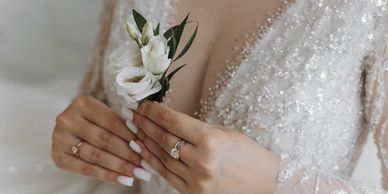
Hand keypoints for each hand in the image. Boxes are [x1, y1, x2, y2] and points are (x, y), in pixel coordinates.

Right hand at [51, 96, 150, 186]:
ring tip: (138, 173)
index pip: (112, 122)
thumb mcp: (106, 116)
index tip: (147, 147)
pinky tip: (123, 180)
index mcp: (83, 103)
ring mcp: (59, 139)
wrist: (70, 129)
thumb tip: (144, 142)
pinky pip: (86, 169)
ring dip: (120, 166)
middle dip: (128, 154)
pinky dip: (107, 175)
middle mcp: (68, 119)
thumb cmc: (95, 121)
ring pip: (96, 155)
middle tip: (145, 165)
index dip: (131, 136)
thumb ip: (123, 125)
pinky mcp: (58, 157)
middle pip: (104, 139)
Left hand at [128, 101, 280, 193]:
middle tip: (131, 115)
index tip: (141, 104)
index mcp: (211, 140)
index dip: (152, 111)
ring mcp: (196, 180)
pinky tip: (143, 151)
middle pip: (162, 138)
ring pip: (160, 157)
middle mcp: (202, 160)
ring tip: (133, 131)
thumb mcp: (222, 132)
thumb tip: (165, 121)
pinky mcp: (193, 193)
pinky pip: (166, 175)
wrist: (264, 182)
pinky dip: (152, 162)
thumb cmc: (246, 152)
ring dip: (144, 142)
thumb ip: (193, 129)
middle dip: (143, 124)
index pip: (171, 121)